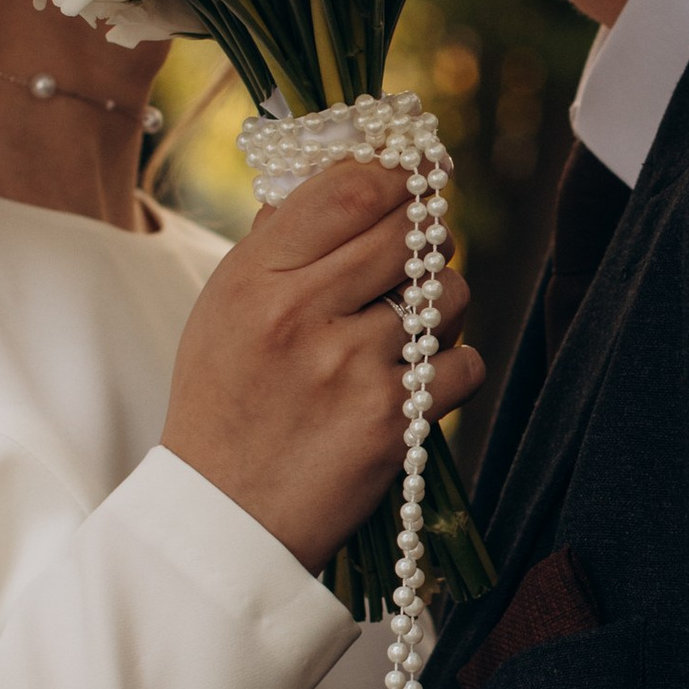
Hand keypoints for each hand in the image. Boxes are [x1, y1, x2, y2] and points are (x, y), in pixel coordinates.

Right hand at [163, 158, 482, 570]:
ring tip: (412, 329)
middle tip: (421, 251)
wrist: (224, 515)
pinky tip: (415, 385)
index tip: (415, 175)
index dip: (398, 175)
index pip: (349, 188)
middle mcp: (300, 312)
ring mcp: (348, 367)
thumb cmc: (227, 404)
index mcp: (254, 276)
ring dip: (444, 306)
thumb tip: (349, 174)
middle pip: (409, 231)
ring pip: (449, 295)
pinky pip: (465, 364)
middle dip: (428, 234)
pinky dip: (453, 372)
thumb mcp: (224, 310)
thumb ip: (278, 244)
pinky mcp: (389, 421)